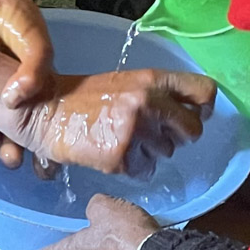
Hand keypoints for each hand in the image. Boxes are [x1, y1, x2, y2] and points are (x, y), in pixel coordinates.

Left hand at [0, 0, 53, 170]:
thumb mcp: (28, 27)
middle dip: (26, 147)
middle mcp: (19, 84)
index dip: (55, 134)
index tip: (52, 158)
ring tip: (2, 154)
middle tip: (22, 161)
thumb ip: (35, 61)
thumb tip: (20, 99)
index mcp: (41, 71)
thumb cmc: (0, 0)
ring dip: (2, 143)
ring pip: (0, 125)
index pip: (54, 108)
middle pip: (26, 125)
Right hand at [0, 64, 215, 177]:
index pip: (204, 91)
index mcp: (152, 79)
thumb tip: (192, 112)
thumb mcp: (126, 83)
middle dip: (177, 137)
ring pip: (167, 153)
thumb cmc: (85, 98)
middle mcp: (148, 101)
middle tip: (153, 134)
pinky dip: (132, 168)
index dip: (204, 108)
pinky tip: (113, 154)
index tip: (195, 114)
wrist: (45, 112)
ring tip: (123, 140)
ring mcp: (135, 129)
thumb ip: (158, 94)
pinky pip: (145, 170)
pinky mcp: (120, 156)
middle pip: (193, 130)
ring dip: (151, 152)